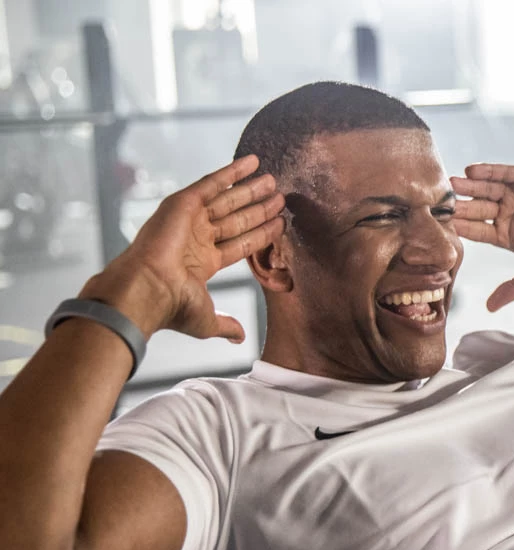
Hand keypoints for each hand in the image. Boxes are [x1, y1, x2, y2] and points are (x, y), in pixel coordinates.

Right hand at [80, 155, 284, 342]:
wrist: (148, 290)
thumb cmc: (172, 307)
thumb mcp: (206, 319)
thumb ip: (225, 324)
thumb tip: (240, 337)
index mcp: (202, 262)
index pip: (241, 243)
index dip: (261, 233)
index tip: (280, 223)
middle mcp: (196, 238)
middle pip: (237, 219)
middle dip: (258, 208)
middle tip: (281, 196)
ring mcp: (189, 220)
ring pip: (228, 200)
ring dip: (251, 189)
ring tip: (274, 180)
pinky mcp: (181, 204)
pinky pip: (211, 182)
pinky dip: (231, 172)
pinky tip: (252, 162)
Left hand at [450, 164, 513, 310]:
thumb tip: (490, 308)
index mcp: (506, 236)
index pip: (478, 231)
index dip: (462, 228)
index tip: (444, 226)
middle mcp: (508, 213)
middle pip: (477, 208)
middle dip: (461, 205)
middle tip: (441, 201)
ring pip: (487, 188)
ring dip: (470, 185)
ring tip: (453, 181)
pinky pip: (505, 172)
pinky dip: (490, 170)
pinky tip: (473, 169)